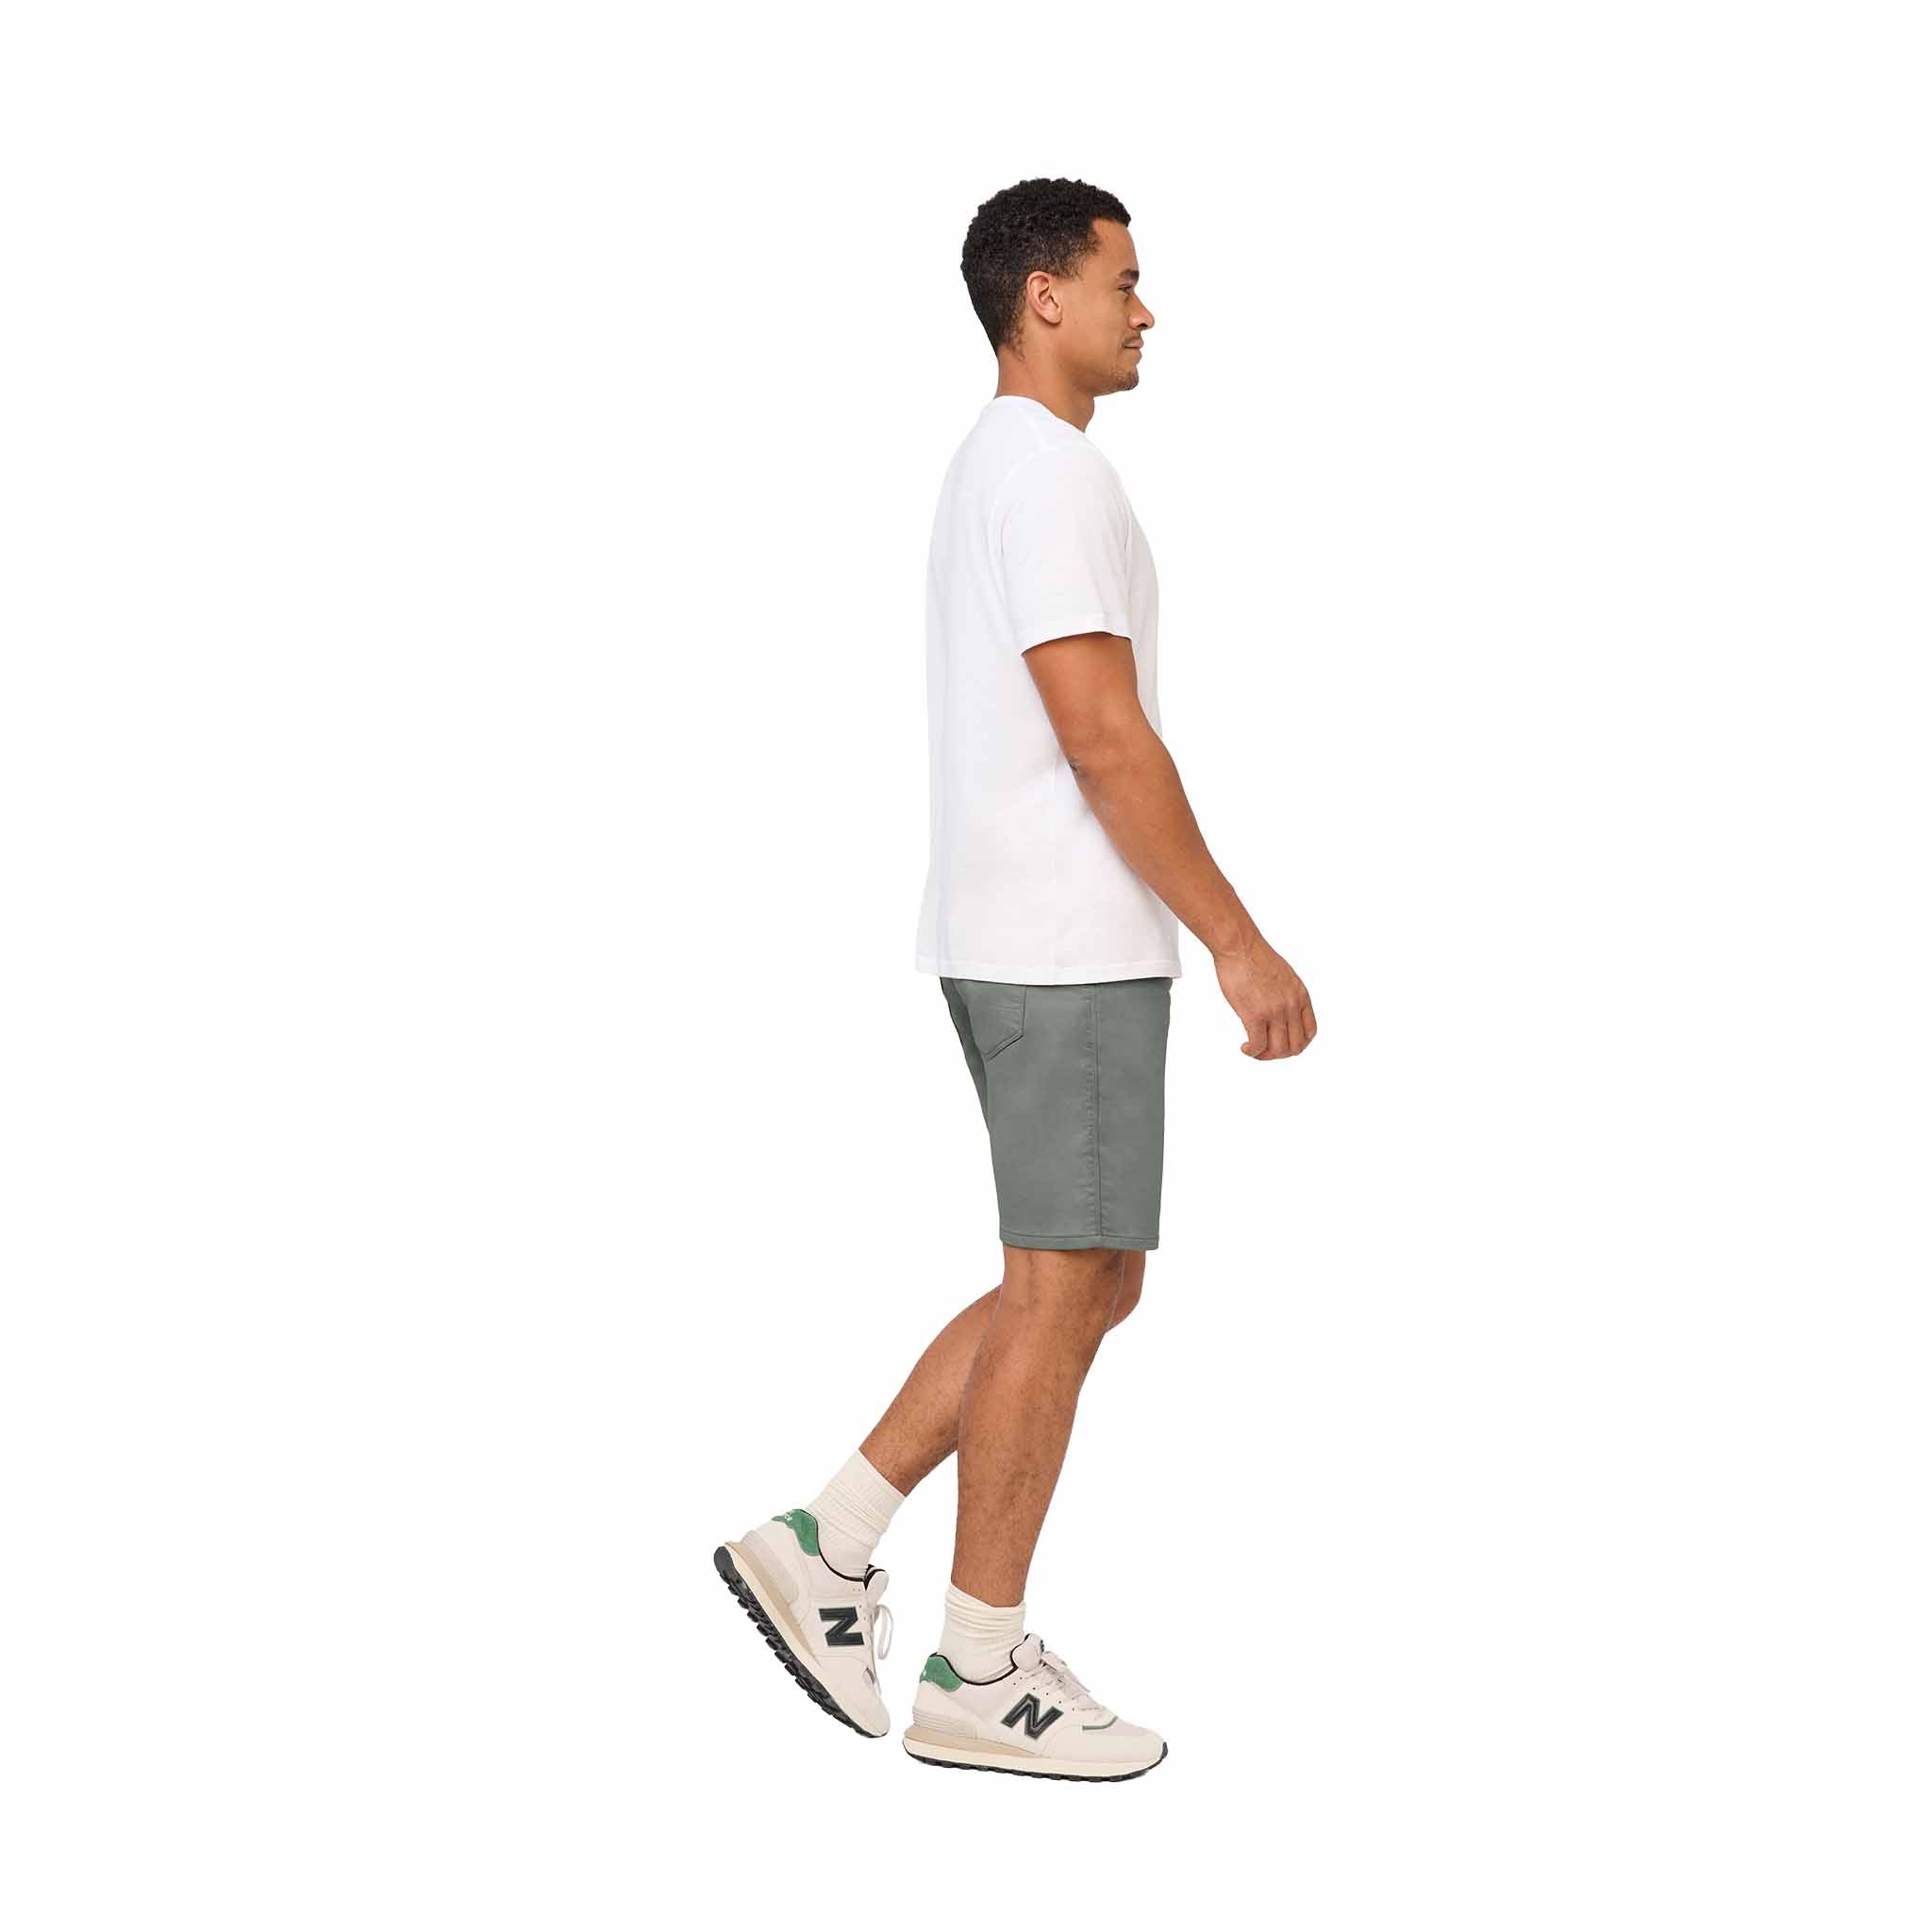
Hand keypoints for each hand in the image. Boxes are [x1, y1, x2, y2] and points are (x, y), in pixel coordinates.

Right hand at [1213, 939, 1316, 1059]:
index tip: (1281, 1043)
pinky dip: (1252, 1052)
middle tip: (1264, 1050)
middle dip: (1280, 1054)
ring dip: (1265, 1056)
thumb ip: (1286, 995)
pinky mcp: (1255, 1015)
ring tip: (1253, 1050)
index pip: (1310, 1032)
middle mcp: (1291, 1005)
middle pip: (1296, 1046)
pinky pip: (1258, 1045)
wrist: (1240, 946)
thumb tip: (1279, 1012)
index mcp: (1301, 996)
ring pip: (1278, 1050)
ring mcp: (1275, 1011)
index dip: (1297, 1044)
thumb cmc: (1254, 957)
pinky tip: (1245, 1047)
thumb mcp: (1284, 976)